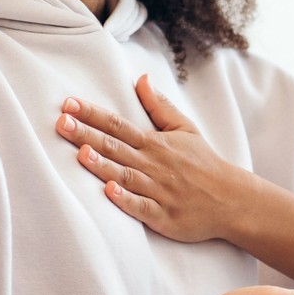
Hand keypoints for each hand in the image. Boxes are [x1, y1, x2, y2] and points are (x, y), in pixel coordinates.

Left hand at [55, 74, 256, 243]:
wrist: (232, 200)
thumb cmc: (204, 164)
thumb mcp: (185, 129)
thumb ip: (160, 106)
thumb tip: (141, 78)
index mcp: (155, 143)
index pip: (118, 124)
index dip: (92, 114)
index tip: (68, 104)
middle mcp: (153, 165)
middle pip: (115, 147)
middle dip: (87, 134)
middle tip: (61, 123)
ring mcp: (158, 191)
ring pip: (125, 175)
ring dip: (102, 164)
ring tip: (80, 153)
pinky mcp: (163, 216)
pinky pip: (141, 207)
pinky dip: (125, 200)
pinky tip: (108, 192)